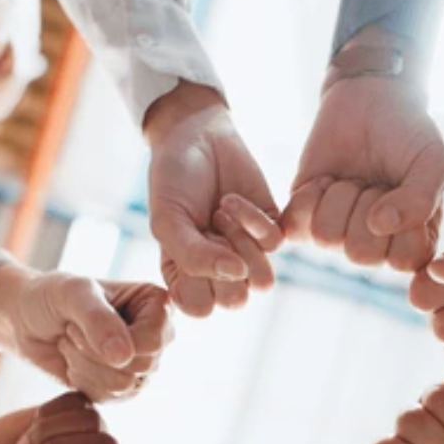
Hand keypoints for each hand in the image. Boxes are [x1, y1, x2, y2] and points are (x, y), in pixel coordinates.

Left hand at [0, 263, 172, 401]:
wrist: (26, 319)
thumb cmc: (51, 296)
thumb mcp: (73, 294)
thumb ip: (99, 320)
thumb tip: (124, 358)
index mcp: (157, 304)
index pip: (154, 340)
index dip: (114, 338)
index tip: (82, 318)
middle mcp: (157, 335)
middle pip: (141, 366)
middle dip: (94, 351)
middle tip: (72, 331)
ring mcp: (142, 364)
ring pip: (124, 386)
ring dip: (84, 366)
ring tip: (71, 344)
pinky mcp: (123, 387)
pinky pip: (109, 398)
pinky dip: (82, 381)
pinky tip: (72, 361)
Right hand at [144, 82, 284, 316]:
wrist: (198, 135)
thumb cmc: (173, 179)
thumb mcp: (168, 219)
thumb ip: (191, 256)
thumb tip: (237, 275)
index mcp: (186, 275)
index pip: (199, 308)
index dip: (198, 283)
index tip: (185, 246)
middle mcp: (218, 270)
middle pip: (235, 301)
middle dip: (222, 265)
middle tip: (207, 229)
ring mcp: (246, 251)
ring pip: (262, 281)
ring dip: (242, 247)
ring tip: (220, 216)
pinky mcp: (270, 229)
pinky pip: (274, 244)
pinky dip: (252, 219)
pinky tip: (233, 200)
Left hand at [284, 30, 443, 271]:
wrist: (369, 99)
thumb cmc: (408, 135)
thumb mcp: (432, 162)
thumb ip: (422, 198)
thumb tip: (379, 225)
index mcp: (412, 243)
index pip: (402, 260)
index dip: (402, 220)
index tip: (408, 188)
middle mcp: (375, 247)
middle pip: (359, 254)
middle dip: (367, 205)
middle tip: (376, 181)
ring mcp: (337, 235)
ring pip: (326, 237)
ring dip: (340, 196)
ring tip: (353, 179)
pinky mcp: (303, 219)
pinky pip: (295, 226)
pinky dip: (310, 195)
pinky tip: (326, 180)